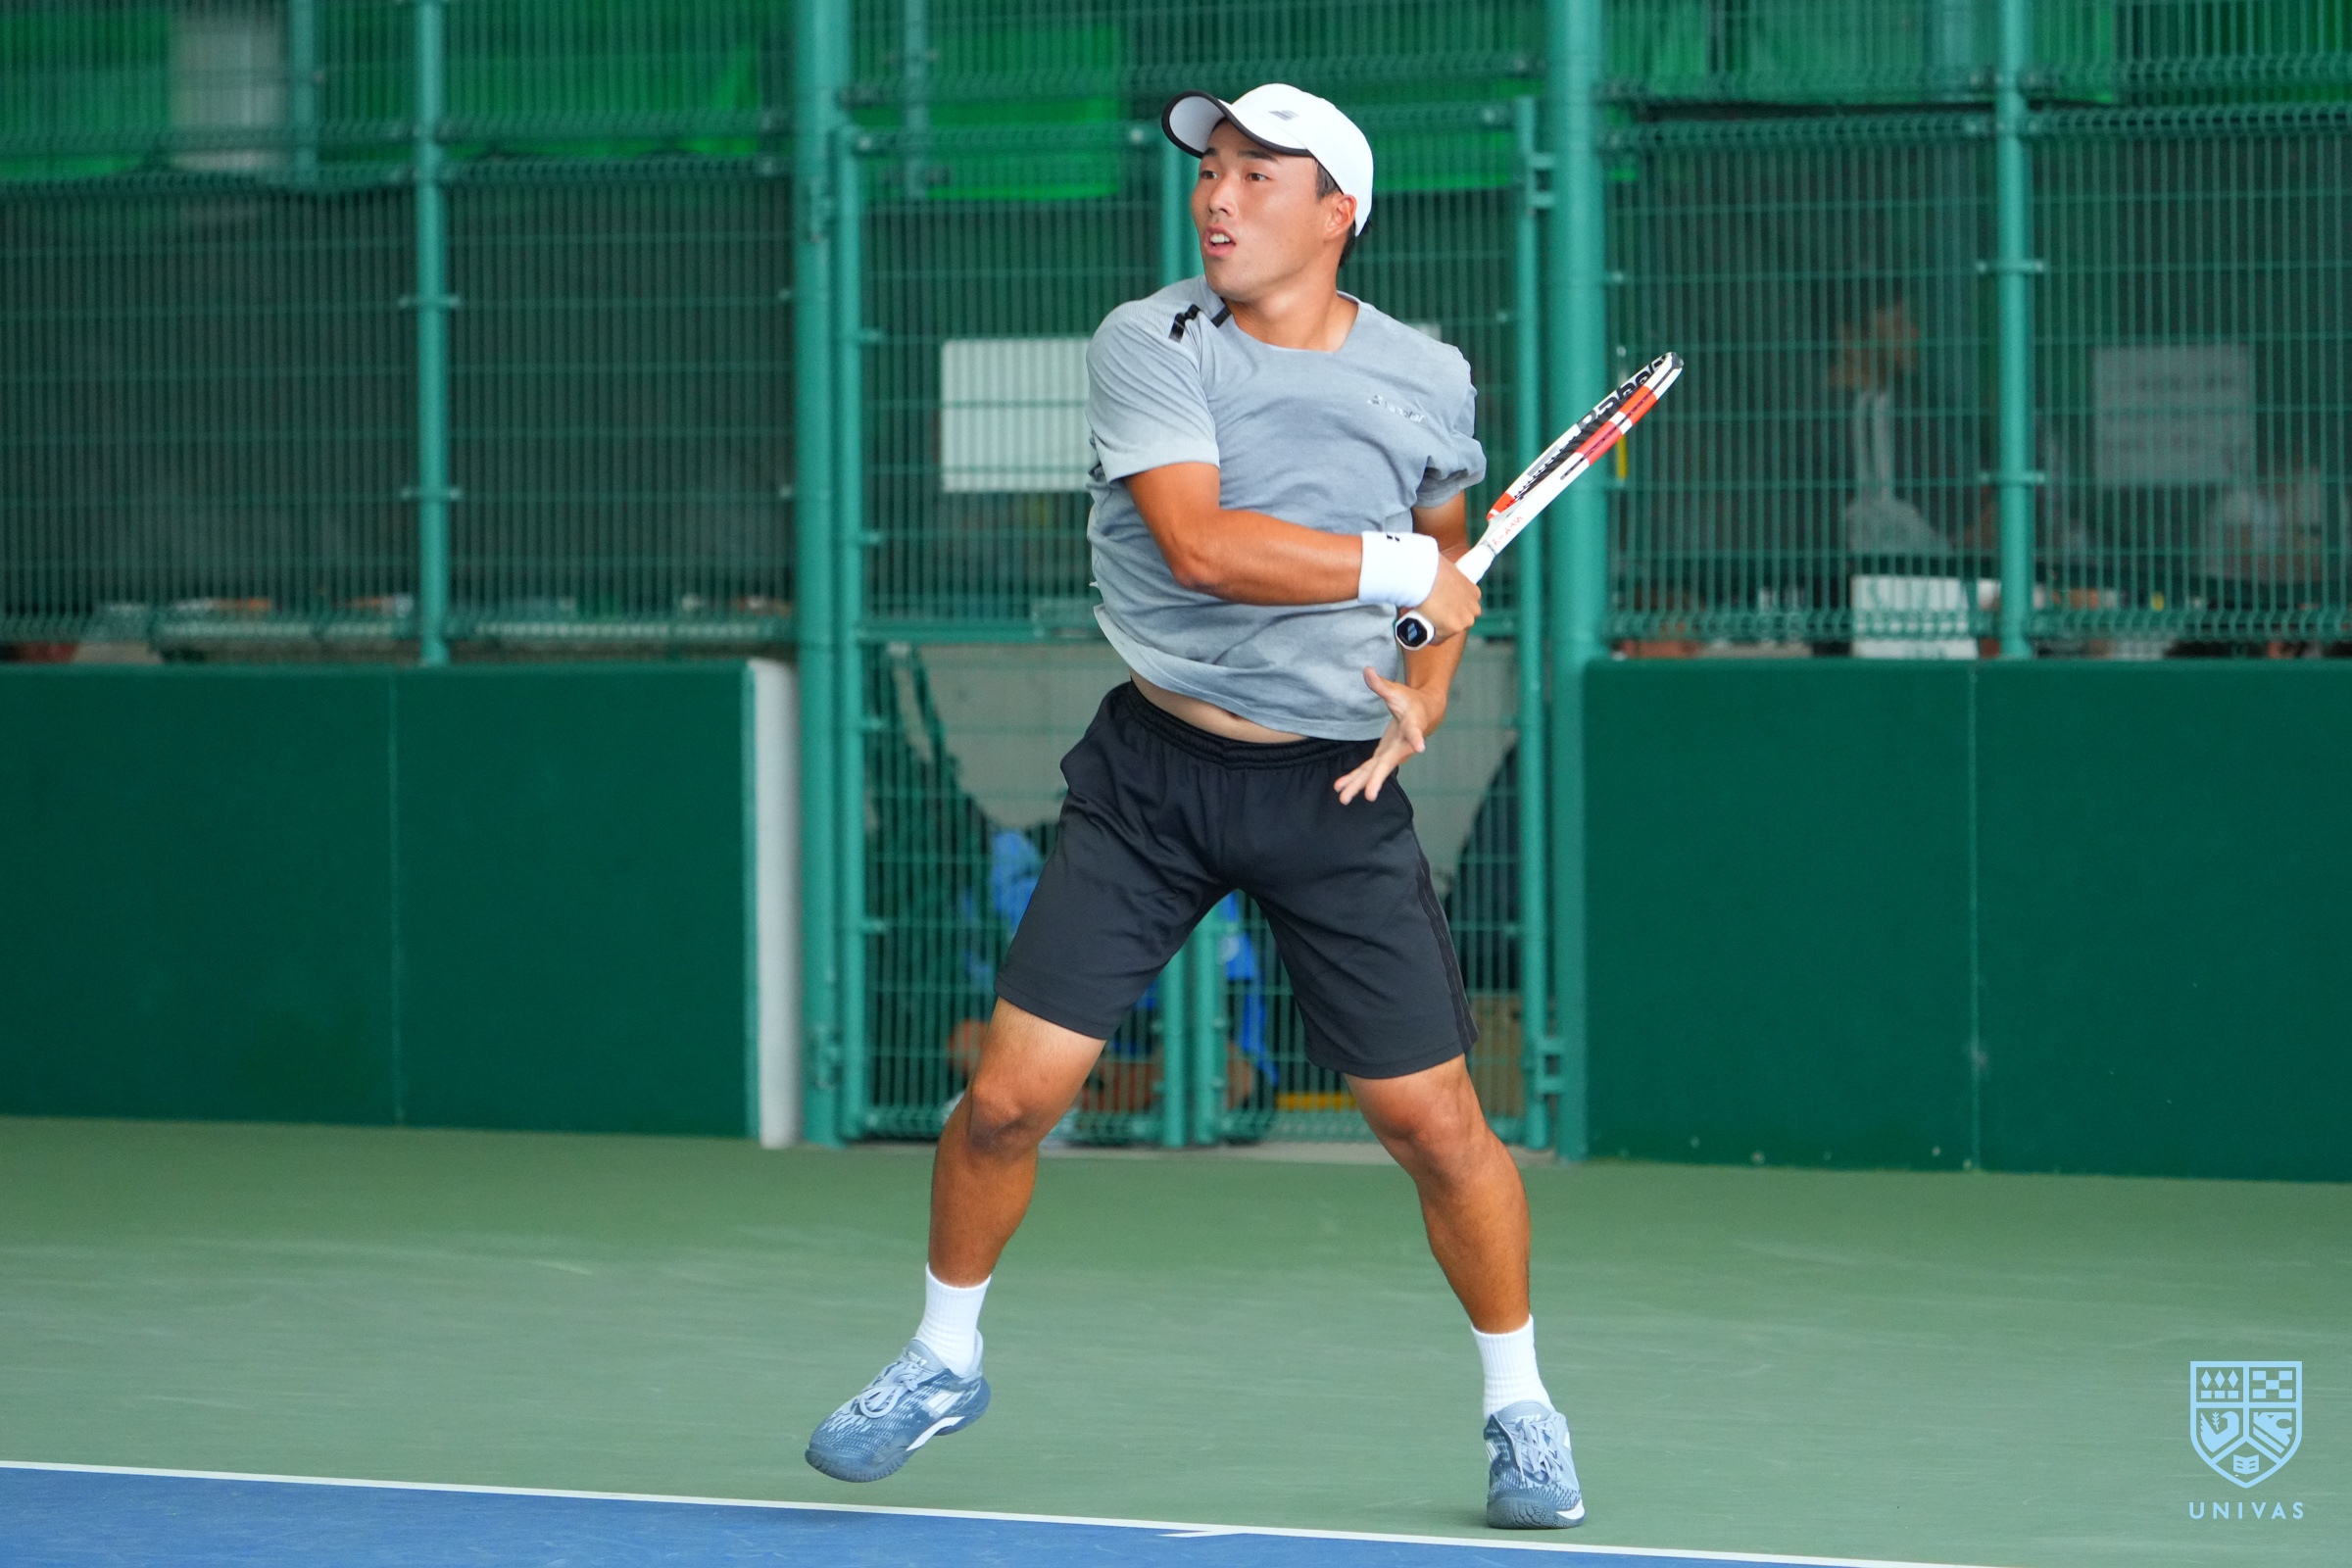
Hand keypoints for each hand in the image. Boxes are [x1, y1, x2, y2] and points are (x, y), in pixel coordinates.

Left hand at [1334, 667, 1445, 804]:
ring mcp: (1392, 754)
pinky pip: (1368, 770)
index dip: (1416, 739)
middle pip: (1388, 764)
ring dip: (1359, 785)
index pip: (1414, 733)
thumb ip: (1381, 685)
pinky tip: (1340, 787)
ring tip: (1343, 799)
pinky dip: (1355, 778)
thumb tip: (1366, 670)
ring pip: (1375, 772)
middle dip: (1377, 779)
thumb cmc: (1411, 702)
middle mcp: (1402, 747)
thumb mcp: (1397, 691)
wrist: (1425, 715)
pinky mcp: (1383, 757)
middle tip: (1369, 796)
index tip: (1420, 747)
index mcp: (1411, 728)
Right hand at [1408, 556, 1481, 644]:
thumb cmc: (1431, 568)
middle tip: (1430, 615)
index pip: (1465, 607)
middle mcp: (1473, 608)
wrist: (1424, 575)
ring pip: (1449, 631)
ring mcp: (1464, 619)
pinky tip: (1420, 631)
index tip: (1440, 607)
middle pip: (1459, 621)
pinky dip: (1429, 637)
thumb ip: (1445, 577)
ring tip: (1422, 622)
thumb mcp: (1445, 571)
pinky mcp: (1452, 628)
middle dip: (1446, 621)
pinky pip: (1438, 639)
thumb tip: (1433, 572)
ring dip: (1437, 629)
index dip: (1451, 609)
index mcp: (1474, 592)